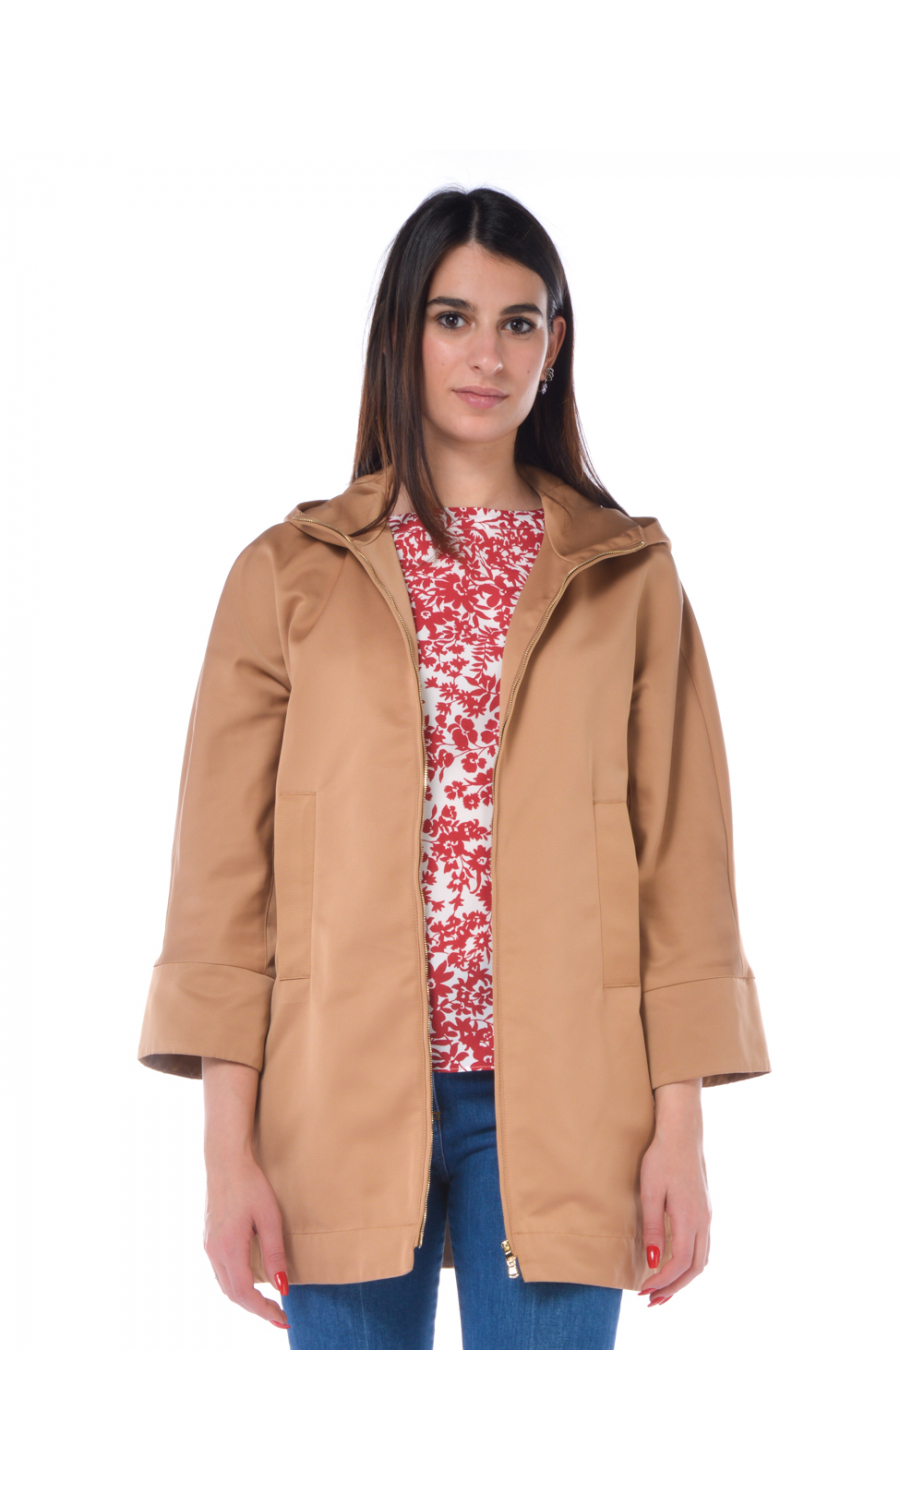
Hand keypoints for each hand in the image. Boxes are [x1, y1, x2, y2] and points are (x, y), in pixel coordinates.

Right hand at [204, 1149, 290, 1329]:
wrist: (225, 1161)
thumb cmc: (251, 1186)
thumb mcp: (269, 1219)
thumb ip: (275, 1255)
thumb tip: (283, 1287)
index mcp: (229, 1249)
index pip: (245, 1294)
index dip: (264, 1311)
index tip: (283, 1319)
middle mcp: (214, 1252)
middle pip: (233, 1295)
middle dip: (255, 1309)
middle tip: (278, 1317)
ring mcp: (208, 1245)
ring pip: (224, 1285)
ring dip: (244, 1298)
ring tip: (266, 1304)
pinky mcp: (209, 1238)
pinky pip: (220, 1271)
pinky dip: (235, 1284)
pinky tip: (249, 1282)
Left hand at [638, 1078, 710, 1306]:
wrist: (682, 1133)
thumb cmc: (661, 1159)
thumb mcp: (650, 1192)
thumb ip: (652, 1228)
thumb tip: (652, 1261)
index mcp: (689, 1219)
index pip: (679, 1263)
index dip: (662, 1281)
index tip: (642, 1291)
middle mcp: (703, 1222)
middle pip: (694, 1268)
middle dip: (674, 1288)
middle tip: (652, 1301)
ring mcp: (707, 1216)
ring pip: (702, 1259)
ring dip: (683, 1279)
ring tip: (663, 1291)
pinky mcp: (705, 1210)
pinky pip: (702, 1247)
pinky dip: (690, 1264)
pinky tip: (676, 1265)